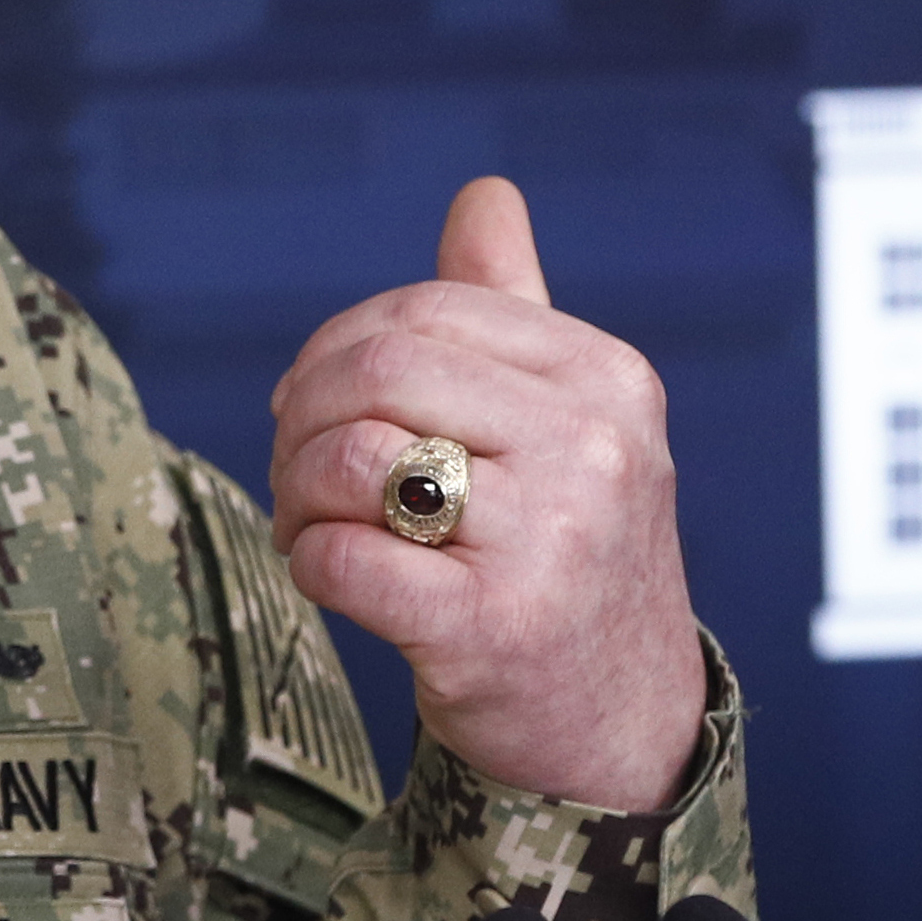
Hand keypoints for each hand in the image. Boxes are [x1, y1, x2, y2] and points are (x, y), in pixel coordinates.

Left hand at [267, 178, 701, 813]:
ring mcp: (551, 541)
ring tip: (310, 527)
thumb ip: (516, 308)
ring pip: (353, 459)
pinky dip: (310, 562)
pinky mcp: (493, 631)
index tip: (316, 405)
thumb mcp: (572, 423)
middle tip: (298, 472)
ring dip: (296, 493)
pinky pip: (345, 560)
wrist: (624, 727)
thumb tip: (485, 193)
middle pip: (378, 370)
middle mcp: (593, 449)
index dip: (338, 348)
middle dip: (303, 415)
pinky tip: (329, 577)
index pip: (426, 310)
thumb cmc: (572, 559)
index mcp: (606, 379)